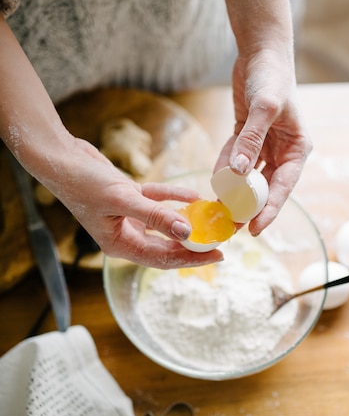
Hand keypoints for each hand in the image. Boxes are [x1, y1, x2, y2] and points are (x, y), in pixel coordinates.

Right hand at [46, 138, 223, 268]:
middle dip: (194, 245)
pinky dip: (173, 198)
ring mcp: (127, 217)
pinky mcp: (128, 198)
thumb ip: (156, 216)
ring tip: (211, 220)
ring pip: (164, 224)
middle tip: (222, 242)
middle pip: (167, 246)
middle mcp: (124, 235)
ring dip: (186, 220)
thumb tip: (186, 232)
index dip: (192, 259)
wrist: (60, 157)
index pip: (163, 258)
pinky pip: (157, 201)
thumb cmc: (83, 181)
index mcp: (120, 245)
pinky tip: (192, 193)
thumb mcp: (123, 199)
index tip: (218, 255)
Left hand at [214, 47, 311, 234]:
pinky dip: (225, 170)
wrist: (261, 52)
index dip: (270, 210)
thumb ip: (251, 140)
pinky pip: (235, 159)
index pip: (283, 187)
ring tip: (221, 212)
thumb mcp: (264, 108)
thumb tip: (238, 172)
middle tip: (232, 227)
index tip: (254, 229)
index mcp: (296, 148)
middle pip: (266, 187)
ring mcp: (265, 145)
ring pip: (249, 177)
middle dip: (249, 207)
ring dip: (235, 193)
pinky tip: (214, 183)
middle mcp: (283, 150)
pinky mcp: (247, 136)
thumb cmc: (271, 77)